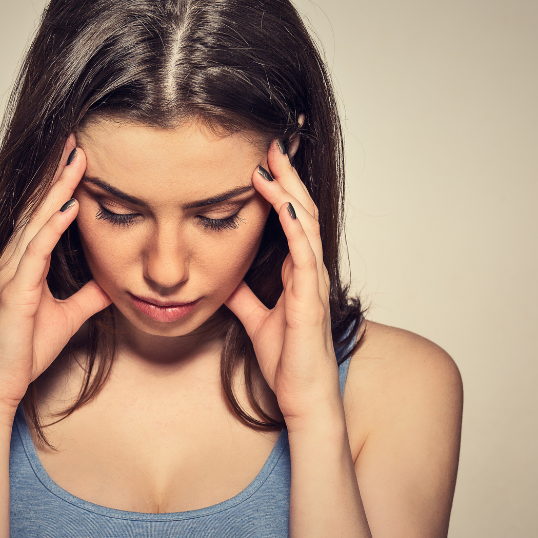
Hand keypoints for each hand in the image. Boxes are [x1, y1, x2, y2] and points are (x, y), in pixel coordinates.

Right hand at [0, 136, 111, 414]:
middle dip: (58, 174)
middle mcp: (15, 260)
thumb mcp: (69, 315)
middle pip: (38, 207)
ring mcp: (12, 273)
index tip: (81, 158)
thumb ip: (88, 295)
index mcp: (26, 263)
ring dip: (56, 190)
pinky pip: (35, 251)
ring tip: (76, 160)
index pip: (46, 215)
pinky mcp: (14, 291)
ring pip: (36, 221)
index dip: (62, 186)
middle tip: (77, 141)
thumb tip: (113, 282)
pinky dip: (52, 227)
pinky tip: (68, 208)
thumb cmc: (25, 349)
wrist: (0, 382)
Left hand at [224, 140, 340, 429]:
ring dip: (288, 191)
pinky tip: (281, 205)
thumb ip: (244, 295)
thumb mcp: (256, 318)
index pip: (290, 218)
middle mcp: (310, 270)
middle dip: (286, 174)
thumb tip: (224, 279)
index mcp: (298, 271)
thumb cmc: (287, 361)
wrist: (301, 397)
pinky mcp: (310, 300)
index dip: (279, 187)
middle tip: (271, 141)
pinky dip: (293, 228)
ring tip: (271, 161)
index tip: (262, 158)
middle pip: (300, 210)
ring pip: (304, 224)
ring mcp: (313, 283)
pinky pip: (304, 256)